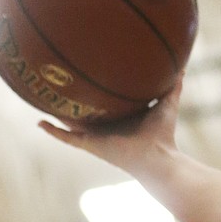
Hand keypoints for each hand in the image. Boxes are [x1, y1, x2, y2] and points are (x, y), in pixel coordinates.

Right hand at [38, 78, 183, 175]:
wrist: (158, 157)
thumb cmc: (163, 134)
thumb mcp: (167, 103)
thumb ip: (173, 84)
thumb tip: (182, 64)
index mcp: (119, 115)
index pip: (103, 98)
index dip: (93, 86)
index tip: (84, 70)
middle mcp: (104, 125)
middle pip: (82, 108)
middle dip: (69, 96)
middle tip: (55, 77)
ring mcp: (95, 135)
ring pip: (69, 121)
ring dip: (55, 111)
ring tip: (38, 97)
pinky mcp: (90, 144)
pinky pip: (67, 138)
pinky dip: (53, 132)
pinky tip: (39, 123)